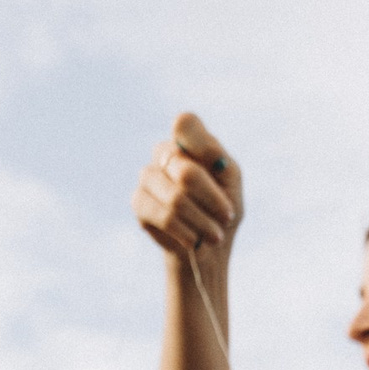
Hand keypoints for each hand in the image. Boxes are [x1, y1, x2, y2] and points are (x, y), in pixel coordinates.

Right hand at [135, 111, 243, 272]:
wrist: (208, 245)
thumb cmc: (222, 208)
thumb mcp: (230, 180)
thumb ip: (213, 154)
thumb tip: (180, 139)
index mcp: (187, 140)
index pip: (185, 124)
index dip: (200, 146)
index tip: (219, 170)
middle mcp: (164, 152)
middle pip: (188, 173)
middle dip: (212, 202)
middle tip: (226, 217)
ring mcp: (148, 175)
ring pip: (176, 199)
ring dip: (201, 222)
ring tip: (214, 235)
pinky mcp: (138, 201)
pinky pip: (162, 216)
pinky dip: (185, 232)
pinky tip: (193, 239)